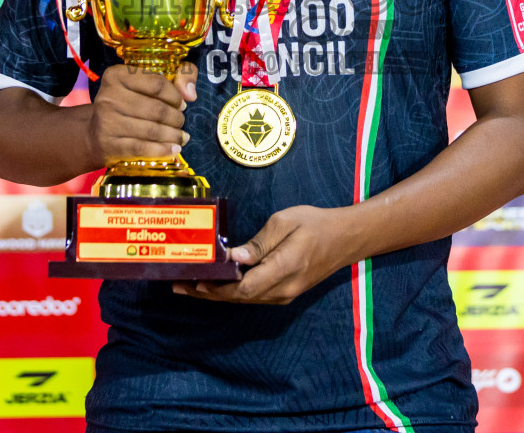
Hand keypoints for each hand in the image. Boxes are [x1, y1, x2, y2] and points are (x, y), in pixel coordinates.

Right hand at [87, 63, 196, 164]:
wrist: (94, 132)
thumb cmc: (127, 104)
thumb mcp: (146, 82)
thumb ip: (178, 75)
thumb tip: (191, 93)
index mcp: (117, 75)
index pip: (157, 83)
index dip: (176, 96)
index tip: (182, 104)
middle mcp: (109, 96)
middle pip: (156, 109)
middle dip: (176, 118)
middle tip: (180, 122)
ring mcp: (107, 121)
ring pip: (151, 130)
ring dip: (173, 135)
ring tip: (181, 137)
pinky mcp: (108, 144)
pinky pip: (142, 148)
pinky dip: (162, 150)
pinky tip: (174, 150)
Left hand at [172, 205, 358, 304]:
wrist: (345, 239)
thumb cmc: (315, 224)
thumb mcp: (285, 222)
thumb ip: (259, 243)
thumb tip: (234, 258)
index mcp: (285, 268)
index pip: (246, 286)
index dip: (219, 287)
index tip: (196, 281)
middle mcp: (283, 288)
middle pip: (239, 297)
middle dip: (207, 293)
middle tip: (178, 285)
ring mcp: (284, 294)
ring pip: (244, 299)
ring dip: (215, 295)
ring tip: (188, 286)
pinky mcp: (284, 293)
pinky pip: (252, 296)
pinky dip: (230, 292)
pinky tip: (214, 286)